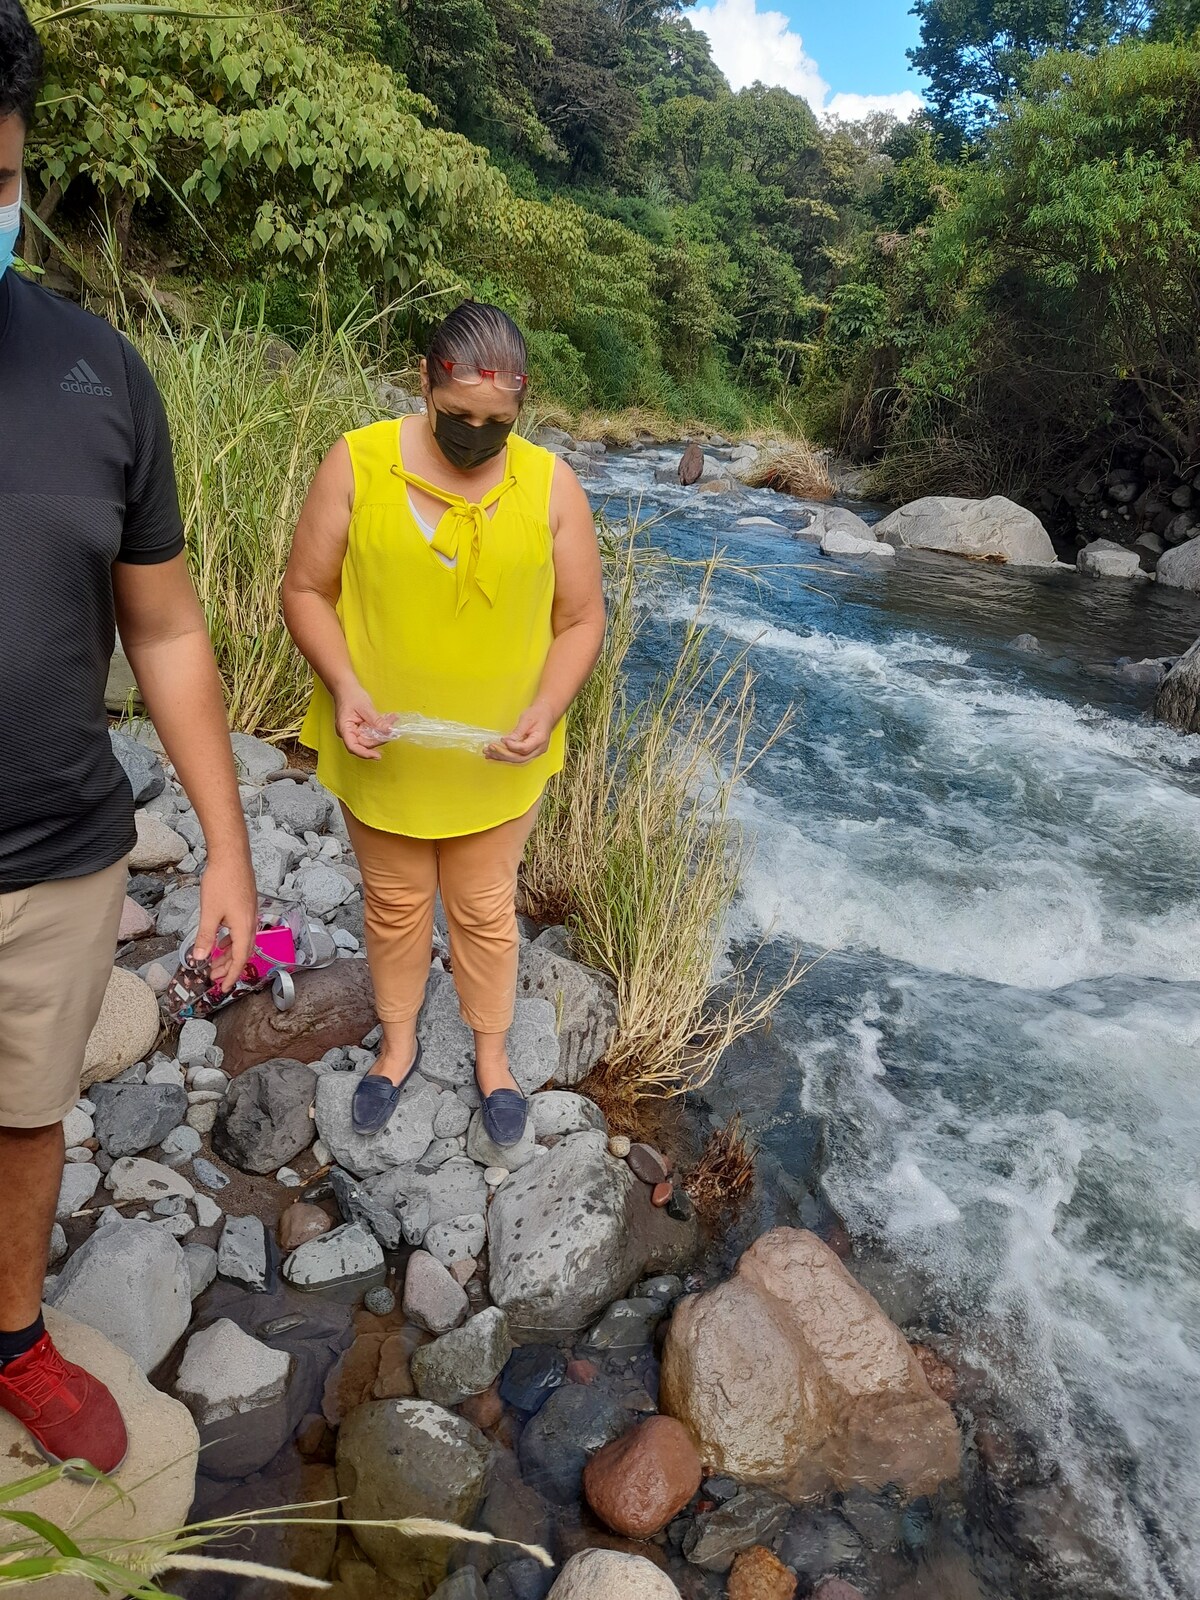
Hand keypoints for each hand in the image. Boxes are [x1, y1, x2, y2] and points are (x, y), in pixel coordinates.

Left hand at [193, 847, 257, 993]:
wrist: (232, 855)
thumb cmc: (223, 881)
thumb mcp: (209, 912)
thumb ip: (206, 937)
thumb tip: (200, 958)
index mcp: (244, 927)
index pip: (240, 959)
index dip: (231, 975)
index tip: (223, 988)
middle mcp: (251, 923)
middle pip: (242, 953)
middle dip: (228, 968)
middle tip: (213, 977)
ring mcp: (249, 914)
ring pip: (241, 942)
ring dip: (228, 954)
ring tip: (214, 962)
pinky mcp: (245, 907)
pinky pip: (240, 931)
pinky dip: (230, 941)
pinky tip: (220, 940)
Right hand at [335, 683, 390, 759]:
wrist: (346, 687)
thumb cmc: (351, 695)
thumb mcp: (365, 707)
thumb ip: (376, 721)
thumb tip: (388, 731)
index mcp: (344, 728)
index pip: (353, 747)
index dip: (365, 754)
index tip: (377, 756)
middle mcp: (348, 732)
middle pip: (365, 743)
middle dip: (380, 738)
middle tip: (392, 730)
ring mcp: (354, 730)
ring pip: (370, 737)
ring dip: (382, 731)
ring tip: (392, 719)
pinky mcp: (360, 727)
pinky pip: (371, 731)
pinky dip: (380, 727)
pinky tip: (389, 719)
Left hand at [486, 701, 555, 764]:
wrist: (545, 714)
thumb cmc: (538, 714)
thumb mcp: (527, 719)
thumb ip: (517, 732)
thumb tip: (506, 741)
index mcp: (540, 740)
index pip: (525, 748)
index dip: (513, 746)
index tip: (503, 740)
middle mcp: (538, 750)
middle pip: (520, 758)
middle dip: (503, 754)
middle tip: (491, 748)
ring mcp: (534, 753)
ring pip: (516, 760)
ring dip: (501, 757)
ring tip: (488, 752)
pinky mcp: (528, 753)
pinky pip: (515, 757)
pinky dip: (503, 757)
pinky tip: (493, 756)